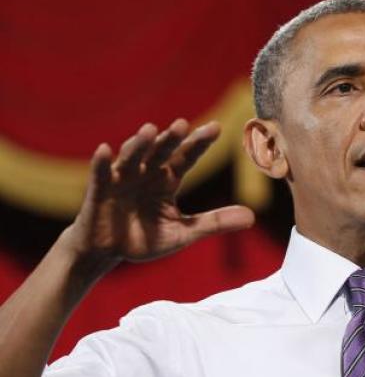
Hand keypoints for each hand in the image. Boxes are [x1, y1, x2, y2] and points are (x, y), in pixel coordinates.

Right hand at [60, 119, 254, 267]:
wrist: (107, 252)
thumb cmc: (144, 238)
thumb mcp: (184, 232)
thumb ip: (214, 222)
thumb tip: (252, 217)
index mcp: (168, 179)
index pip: (187, 157)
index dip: (199, 143)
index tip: (216, 128)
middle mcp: (147, 172)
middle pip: (162, 151)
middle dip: (172, 138)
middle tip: (183, 125)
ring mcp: (122, 178)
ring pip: (133, 156)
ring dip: (140, 144)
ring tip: (150, 131)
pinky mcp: (99, 190)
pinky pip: (100, 173)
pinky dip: (101, 162)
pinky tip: (104, 150)